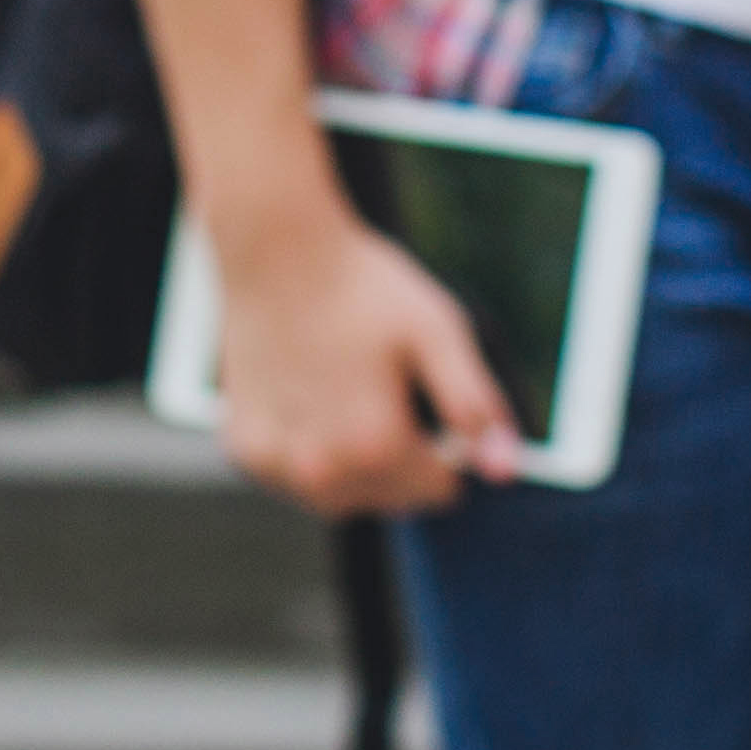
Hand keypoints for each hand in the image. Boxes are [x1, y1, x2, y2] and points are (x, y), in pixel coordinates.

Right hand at [209, 198, 517, 517]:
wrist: (276, 252)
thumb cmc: (363, 287)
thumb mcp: (437, 331)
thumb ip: (474, 406)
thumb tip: (505, 472)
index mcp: (377, 446)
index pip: (439, 489)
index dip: (444, 447)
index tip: (423, 398)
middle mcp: (322, 469)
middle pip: (390, 497)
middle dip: (400, 459)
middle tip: (381, 389)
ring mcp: (277, 462)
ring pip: (341, 497)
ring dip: (353, 465)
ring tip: (347, 397)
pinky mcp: (245, 447)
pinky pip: (292, 478)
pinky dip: (306, 454)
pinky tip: (307, 401)